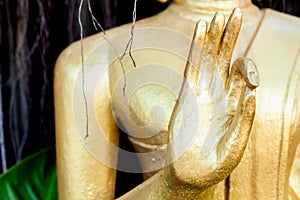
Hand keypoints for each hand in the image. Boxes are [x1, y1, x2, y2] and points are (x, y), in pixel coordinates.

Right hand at [169, 8, 258, 188]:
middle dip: (228, 37)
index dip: (242, 57)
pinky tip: (200, 33)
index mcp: (232, 104)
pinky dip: (196, 51)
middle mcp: (216, 95)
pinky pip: (192, 69)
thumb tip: (252, 93)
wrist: (192, 173)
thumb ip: (245, 120)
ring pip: (207, 60)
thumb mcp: (236, 146)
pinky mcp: (187, 97)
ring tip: (216, 17)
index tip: (244, 44)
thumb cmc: (215, 162)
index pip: (238, 73)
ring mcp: (201, 94)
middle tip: (233, 13)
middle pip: (223, 60)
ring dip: (212, 39)